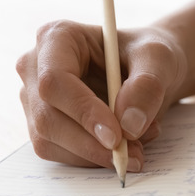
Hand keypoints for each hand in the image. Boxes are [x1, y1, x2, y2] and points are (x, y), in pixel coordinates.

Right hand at [16, 21, 184, 170]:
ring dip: (96, 154)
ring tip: (138, 145)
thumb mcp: (159, 59)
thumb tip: (129, 126)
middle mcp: (36, 68)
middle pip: (47, 117)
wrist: (148, 70)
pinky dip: (94, 158)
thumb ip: (147, 86)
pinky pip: (60, 154)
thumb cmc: (149, 55)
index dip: (83, 112)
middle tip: (134, 154)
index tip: (116, 137)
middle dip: (91, 144)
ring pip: (50, 141)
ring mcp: (35, 99)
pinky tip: (124, 145)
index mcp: (57, 37)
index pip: (55, 81)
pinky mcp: (44, 125)